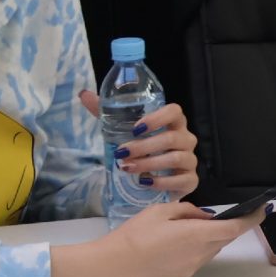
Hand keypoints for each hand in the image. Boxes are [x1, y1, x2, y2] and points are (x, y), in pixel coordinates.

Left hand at [81, 90, 201, 199]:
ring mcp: (191, 160)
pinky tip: (145, 182)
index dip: (158, 118)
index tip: (135, 128)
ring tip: (127, 168)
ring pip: (177, 158)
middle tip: (121, 153)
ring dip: (150, 163)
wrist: (154, 178)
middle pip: (172, 138)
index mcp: (173, 123)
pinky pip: (182, 180)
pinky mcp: (191, 180)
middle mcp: (186, 139)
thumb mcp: (122, 131)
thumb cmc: (141, 150)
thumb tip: (84, 94)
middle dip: (145, 146)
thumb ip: (106, 113)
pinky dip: (162, 182)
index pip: (175, 111)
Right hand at [101, 200, 259, 276]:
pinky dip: (191, 250)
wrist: (110, 267)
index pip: (235, 228)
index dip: (252, 219)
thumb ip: (187, 211)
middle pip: (222, 239)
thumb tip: (206, 216)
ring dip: (204, 239)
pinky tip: (167, 247)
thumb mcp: (159, 212)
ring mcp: (191, 269)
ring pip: (209, 250)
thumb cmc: (132, 236)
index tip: (262, 210)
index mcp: (196, 235)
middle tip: (202, 218)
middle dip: (220, 227)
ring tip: (175, 232)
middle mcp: (199, 255)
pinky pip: (196, 260)